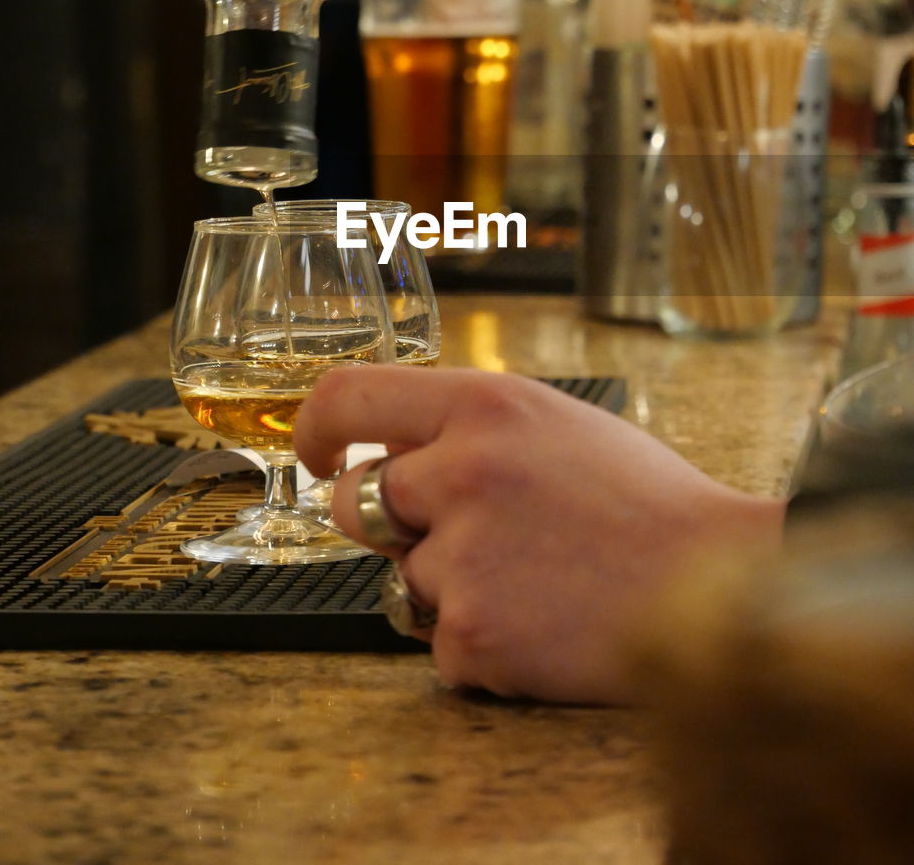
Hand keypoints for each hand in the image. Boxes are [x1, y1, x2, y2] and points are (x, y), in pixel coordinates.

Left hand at [294, 366, 783, 703]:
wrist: (722, 584)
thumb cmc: (643, 502)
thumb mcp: (554, 422)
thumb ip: (466, 425)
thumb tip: (388, 449)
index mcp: (485, 406)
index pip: (348, 395)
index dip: (316, 429)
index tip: (318, 455)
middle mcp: (462, 471)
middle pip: (353, 501)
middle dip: (388, 523)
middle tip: (458, 535)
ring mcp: (464, 557)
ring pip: (400, 578)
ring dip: (449, 586)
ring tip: (536, 578)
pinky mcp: (475, 634)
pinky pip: (439, 642)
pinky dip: (480, 642)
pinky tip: (545, 622)